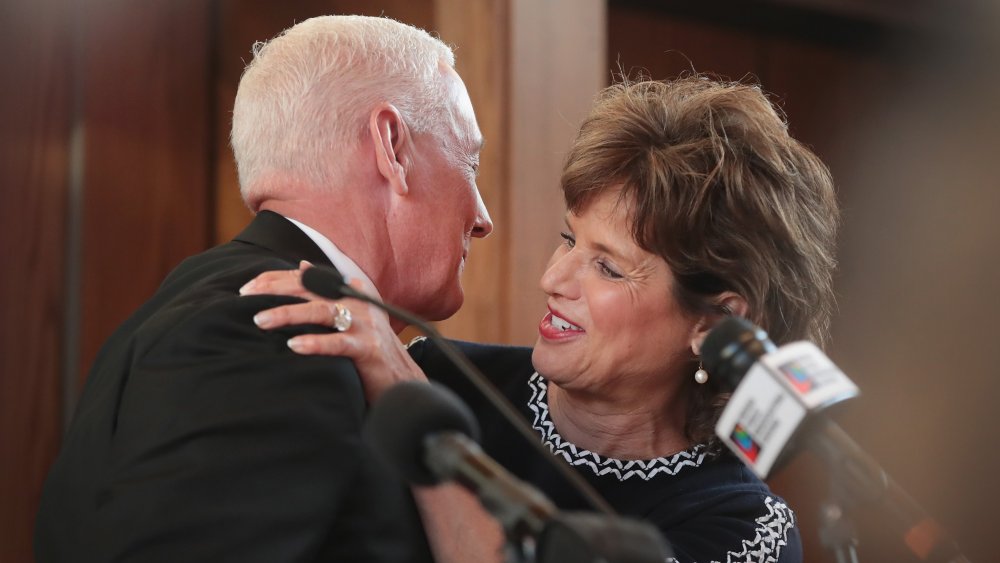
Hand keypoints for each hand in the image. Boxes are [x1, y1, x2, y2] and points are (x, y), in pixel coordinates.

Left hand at [239, 261, 426, 402]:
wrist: (401, 377)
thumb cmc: (369, 346)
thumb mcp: (350, 311)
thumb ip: (326, 290)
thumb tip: (301, 266)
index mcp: (351, 290)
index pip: (307, 278)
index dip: (276, 279)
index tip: (247, 287)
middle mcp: (358, 302)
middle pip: (311, 290)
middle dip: (276, 290)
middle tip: (246, 298)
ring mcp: (365, 324)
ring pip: (321, 312)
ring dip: (289, 314)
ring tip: (261, 320)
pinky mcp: (368, 349)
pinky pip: (338, 343)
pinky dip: (316, 343)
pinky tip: (294, 345)